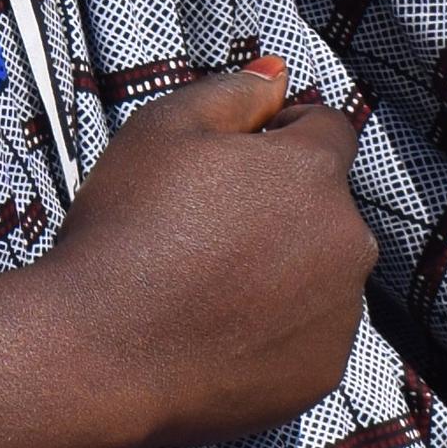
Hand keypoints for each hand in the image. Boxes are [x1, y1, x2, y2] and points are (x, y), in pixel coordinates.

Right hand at [34, 60, 371, 447]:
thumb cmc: (126, 230)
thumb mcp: (162, 128)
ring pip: (322, 271)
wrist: (99, 352)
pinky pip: (311, 334)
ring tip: (209, 284)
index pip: (327, 129)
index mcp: (313, 172)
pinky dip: (279, 328)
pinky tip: (220, 329)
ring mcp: (339, 313)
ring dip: (286, 267)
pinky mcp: (323, 372)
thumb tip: (278, 75)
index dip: (283, 134)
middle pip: (326, 205)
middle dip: (284, 205)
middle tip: (209, 227)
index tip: (237, 161)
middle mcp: (346, 240)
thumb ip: (234, 92)